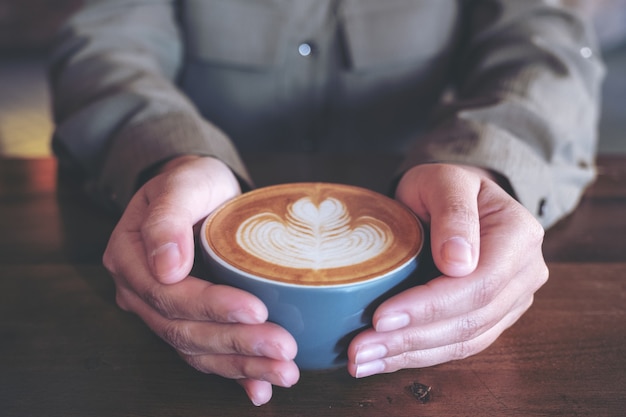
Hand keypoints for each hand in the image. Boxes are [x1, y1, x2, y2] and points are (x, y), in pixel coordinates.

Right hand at [103, 156, 298, 405]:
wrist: (200, 193)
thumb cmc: (192, 182)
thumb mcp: (182, 183)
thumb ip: (168, 218)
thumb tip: (166, 266)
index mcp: (130, 258)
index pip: (168, 294)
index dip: (211, 306)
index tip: (256, 308)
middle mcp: (141, 292)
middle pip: (184, 330)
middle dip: (237, 343)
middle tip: (283, 347)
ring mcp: (162, 311)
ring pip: (197, 350)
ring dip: (242, 365)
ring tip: (284, 372)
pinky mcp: (188, 321)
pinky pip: (206, 354)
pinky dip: (234, 375)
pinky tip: (259, 389)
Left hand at [347, 163, 547, 376]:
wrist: (454, 197)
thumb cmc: (443, 185)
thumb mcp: (443, 180)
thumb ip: (453, 212)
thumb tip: (459, 263)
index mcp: (519, 236)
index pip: (478, 284)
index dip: (429, 306)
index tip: (381, 317)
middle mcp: (525, 273)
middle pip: (470, 320)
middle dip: (410, 340)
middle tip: (358, 351)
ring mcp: (512, 300)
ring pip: (464, 341)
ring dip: (410, 356)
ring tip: (362, 361)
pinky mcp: (494, 318)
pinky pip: (460, 346)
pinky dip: (419, 356)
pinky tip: (384, 360)